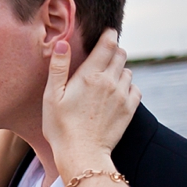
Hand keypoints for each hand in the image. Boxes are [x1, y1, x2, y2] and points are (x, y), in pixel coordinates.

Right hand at [42, 29, 140, 178]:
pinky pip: (135, 88)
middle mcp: (110, 82)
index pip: (107, 45)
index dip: (109, 35)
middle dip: (114, 50)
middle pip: (120, 54)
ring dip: (119, 69)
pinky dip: (127, 86)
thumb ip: (58, 68)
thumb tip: (63, 43)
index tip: (108, 32)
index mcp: (90, 75)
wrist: (82, 154)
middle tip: (104, 54)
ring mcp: (122, 95)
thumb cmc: (61, 127)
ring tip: (107, 77)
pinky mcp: (129, 109)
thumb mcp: (51, 96)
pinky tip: (116, 93)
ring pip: (128, 71)